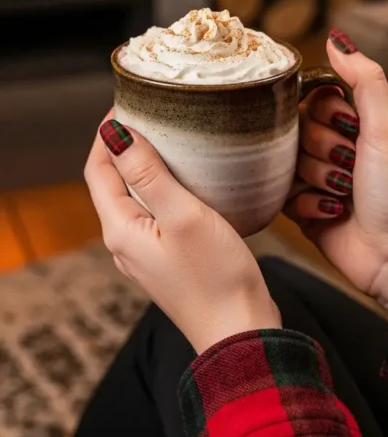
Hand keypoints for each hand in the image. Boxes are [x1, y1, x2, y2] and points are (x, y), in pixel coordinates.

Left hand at [85, 118, 280, 353]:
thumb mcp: (184, 216)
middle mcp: (125, 243)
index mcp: (121, 229)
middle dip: (125, 145)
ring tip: (172, 137)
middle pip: (112, 182)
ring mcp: (146, 254)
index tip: (128, 102)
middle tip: (152, 112)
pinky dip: (165, 189)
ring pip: (135, 199)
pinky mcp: (169, 261)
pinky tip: (191, 180)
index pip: (97, 168)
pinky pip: (156, 215)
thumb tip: (116, 133)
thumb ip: (149, 174)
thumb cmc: (216, 278)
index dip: (106, 133)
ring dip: (146, 166)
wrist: (241, 334)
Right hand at [287, 31, 387, 325]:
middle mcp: (331, 147)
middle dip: (323, 151)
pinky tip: (334, 214)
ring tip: (345, 195)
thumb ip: (364, 77)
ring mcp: (315, 178)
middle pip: (294, 130)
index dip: (324, 115)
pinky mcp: (301, 210)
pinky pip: (282, 196)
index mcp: (353, 123)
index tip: (350, 130)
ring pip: (285, 163)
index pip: (309, 98)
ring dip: (318, 180)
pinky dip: (309, 206)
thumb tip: (335, 38)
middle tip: (351, 169)